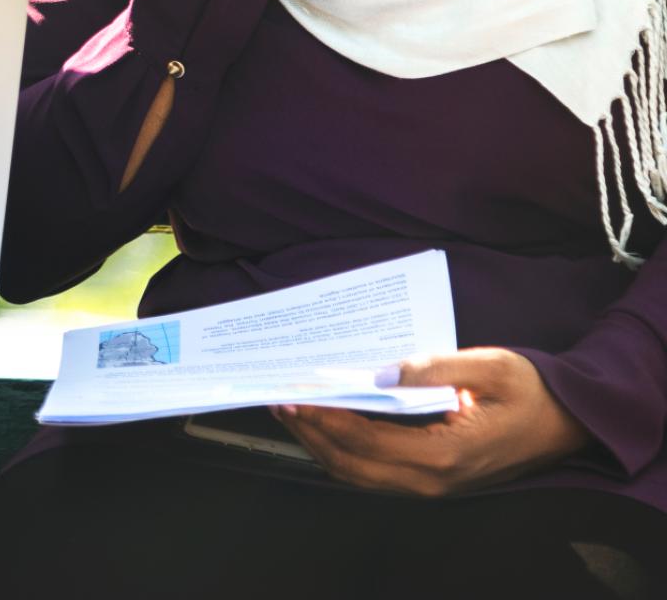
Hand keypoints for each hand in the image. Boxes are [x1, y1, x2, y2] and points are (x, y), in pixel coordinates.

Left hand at [271, 348, 590, 496]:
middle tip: (281, 403)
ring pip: (360, 476)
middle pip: (352, 465)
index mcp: (446, 454)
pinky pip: (376, 475)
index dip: (325, 420)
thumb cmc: (533, 391)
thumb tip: (383, 372)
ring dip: (324, 446)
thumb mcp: (492, 366)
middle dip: (312, 434)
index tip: (295, 397)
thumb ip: (435, 367)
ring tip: (295, 414)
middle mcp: (434, 479)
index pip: (366, 441)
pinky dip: (346, 454)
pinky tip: (330, 428)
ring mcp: (434, 486)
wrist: (570, 423)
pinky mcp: (434, 481)